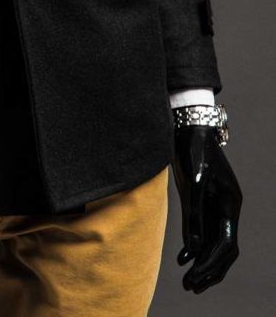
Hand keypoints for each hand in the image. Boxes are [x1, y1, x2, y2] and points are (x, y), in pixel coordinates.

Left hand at [172, 125, 241, 292]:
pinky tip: (183, 258)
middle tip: (191, 287)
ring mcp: (215, 204)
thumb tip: (194, 250)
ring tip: (189, 281)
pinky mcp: (202, 200)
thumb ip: (194, 215)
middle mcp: (227, 207)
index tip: (195, 279)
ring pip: (214, 242)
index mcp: (231, 204)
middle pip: (224, 248)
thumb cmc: (193, 148)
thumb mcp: (193, 181)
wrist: (188, 125)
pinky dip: (194, 246)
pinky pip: (202, 230)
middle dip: (209, 270)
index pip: (227, 245)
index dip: (211, 265)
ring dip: (203, 262)